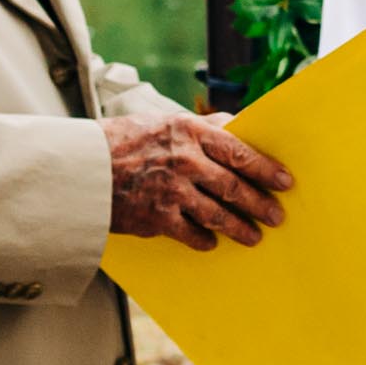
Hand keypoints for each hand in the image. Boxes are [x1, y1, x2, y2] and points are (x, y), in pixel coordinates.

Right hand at [104, 111, 292, 250]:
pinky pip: (191, 233)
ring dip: (239, 228)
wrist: (80, 168)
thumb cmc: (124, 141)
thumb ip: (204, 126)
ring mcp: (171, 192)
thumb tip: (238, 124)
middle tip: (277, 216)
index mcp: (189, 132)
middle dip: (260, 204)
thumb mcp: (165, 122)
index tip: (285, 181)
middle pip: (233, 187)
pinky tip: (212, 242)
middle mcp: (184, 161)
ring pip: (217, 215)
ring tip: (254, 237)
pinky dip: (204, 239)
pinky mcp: (156, 218)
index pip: (239, 151)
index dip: (266, 169)